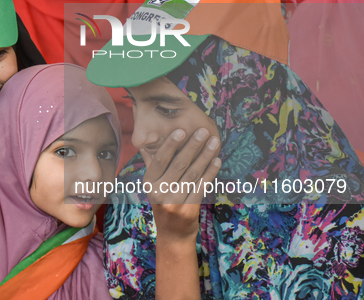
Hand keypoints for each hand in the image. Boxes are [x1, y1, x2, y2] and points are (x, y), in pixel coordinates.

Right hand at [144, 128, 220, 242]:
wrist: (173, 234)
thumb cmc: (164, 202)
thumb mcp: (154, 185)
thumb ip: (152, 163)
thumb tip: (148, 138)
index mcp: (149, 183)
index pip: (160, 159)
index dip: (171, 144)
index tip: (182, 130)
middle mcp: (158, 192)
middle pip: (179, 164)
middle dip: (193, 146)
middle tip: (204, 131)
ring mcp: (173, 203)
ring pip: (193, 174)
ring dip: (206, 156)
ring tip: (215, 142)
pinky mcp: (188, 210)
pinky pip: (201, 186)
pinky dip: (211, 172)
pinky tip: (217, 160)